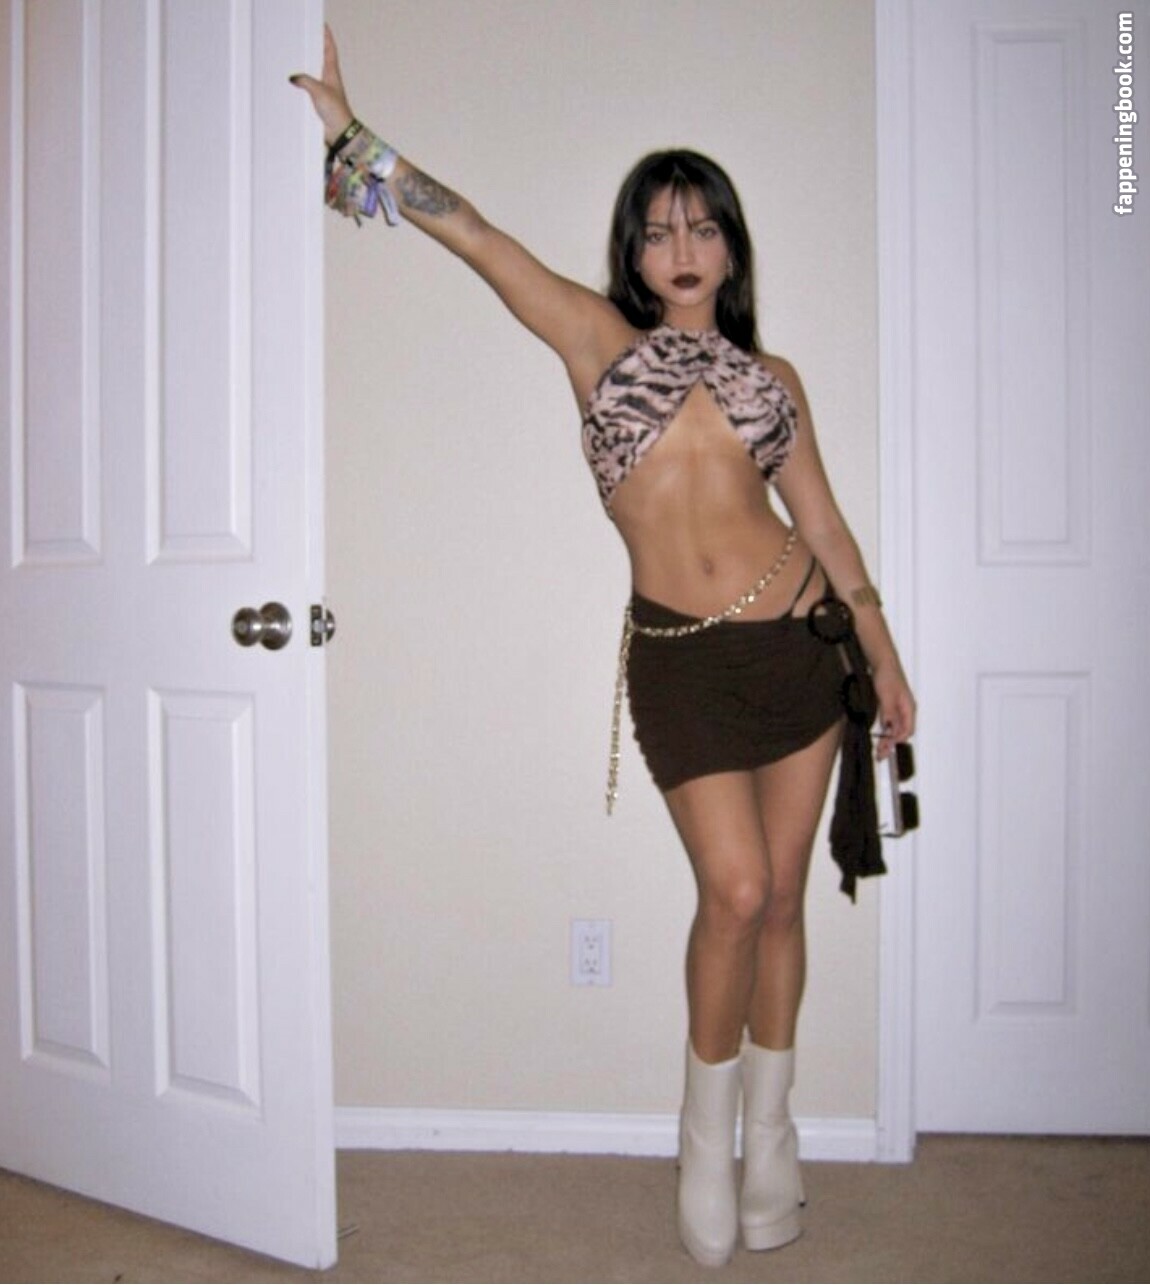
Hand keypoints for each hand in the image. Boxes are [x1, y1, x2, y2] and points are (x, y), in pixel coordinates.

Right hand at [290, 25, 354, 143]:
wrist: (340, 133)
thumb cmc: (336, 112)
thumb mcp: (319, 92)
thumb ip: (305, 81)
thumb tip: (293, 77)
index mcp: (332, 73)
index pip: (330, 50)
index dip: (326, 37)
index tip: (322, 27)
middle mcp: (328, 80)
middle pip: (319, 59)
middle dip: (313, 48)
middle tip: (304, 38)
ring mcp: (322, 91)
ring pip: (312, 73)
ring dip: (304, 66)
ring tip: (293, 57)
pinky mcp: (317, 102)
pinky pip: (306, 88)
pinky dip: (300, 83)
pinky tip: (291, 83)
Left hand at [872, 664, 915, 758]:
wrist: (882, 661)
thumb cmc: (888, 674)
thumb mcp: (886, 696)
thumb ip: (888, 712)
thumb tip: (889, 727)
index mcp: (909, 707)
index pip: (907, 730)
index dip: (898, 740)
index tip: (888, 747)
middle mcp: (905, 709)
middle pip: (901, 732)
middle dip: (892, 744)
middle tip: (882, 754)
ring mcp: (898, 708)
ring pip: (895, 728)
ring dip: (888, 739)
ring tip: (879, 749)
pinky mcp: (890, 706)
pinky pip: (889, 722)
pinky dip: (884, 730)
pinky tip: (878, 735)